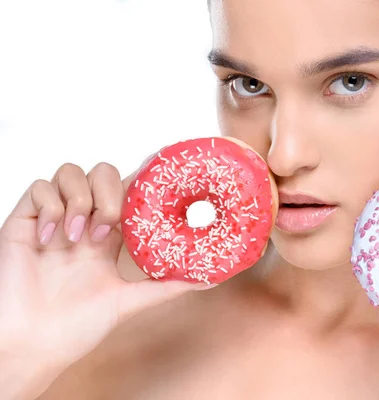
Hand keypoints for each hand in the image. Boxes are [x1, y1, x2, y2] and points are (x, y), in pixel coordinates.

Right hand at [0, 161, 213, 395]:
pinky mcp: (24, 220)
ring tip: (78, 236)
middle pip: (103, 173)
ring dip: (80, 199)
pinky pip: (38, 187)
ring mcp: (55, 219)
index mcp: (110, 236)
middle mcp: (84, 222)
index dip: (142, 184)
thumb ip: (167, 287)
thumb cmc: (75, 327)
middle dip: (110, 194)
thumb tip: (211, 280)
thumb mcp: (129, 301)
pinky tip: (50, 237)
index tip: (158, 187)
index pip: (128, 192)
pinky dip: (50, 206)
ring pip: (72, 172)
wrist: (31, 346)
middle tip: (105, 232)